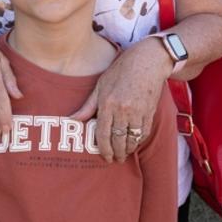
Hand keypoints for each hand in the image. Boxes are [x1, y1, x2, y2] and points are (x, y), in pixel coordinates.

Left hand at [71, 37, 170, 162]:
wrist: (147, 62)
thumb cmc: (120, 71)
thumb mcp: (100, 85)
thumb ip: (88, 106)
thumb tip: (72, 119)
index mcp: (107, 104)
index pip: (103, 134)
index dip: (103, 149)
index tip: (105, 157)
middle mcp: (123, 110)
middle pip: (118, 140)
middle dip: (116, 153)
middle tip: (115, 159)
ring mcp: (138, 112)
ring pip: (132, 139)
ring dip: (128, 149)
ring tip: (124, 154)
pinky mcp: (150, 112)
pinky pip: (144, 132)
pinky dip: (138, 140)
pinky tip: (134, 143)